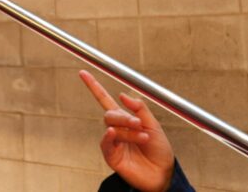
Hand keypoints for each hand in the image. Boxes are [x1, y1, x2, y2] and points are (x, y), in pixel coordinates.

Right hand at [79, 70, 174, 191]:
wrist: (163, 174)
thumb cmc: (159, 150)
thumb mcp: (154, 125)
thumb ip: (139, 108)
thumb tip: (122, 94)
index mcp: (125, 119)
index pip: (105, 99)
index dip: (94, 86)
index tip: (83, 73)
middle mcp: (116, 129)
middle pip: (110, 114)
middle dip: (124, 117)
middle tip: (138, 124)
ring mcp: (113, 142)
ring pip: (112, 128)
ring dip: (128, 132)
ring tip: (143, 137)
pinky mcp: (112, 156)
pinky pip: (106, 143)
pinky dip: (109, 137)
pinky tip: (114, 134)